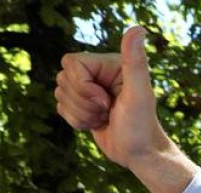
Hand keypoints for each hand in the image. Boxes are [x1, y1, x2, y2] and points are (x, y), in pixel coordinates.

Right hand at [55, 26, 170, 171]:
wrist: (140, 155)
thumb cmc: (141, 126)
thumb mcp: (139, 94)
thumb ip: (136, 62)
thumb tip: (138, 29)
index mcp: (110, 63)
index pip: (71, 63)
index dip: (83, 86)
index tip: (106, 101)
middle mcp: (98, 73)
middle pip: (62, 79)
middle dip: (83, 102)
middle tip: (108, 111)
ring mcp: (89, 89)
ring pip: (59, 94)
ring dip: (81, 114)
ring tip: (105, 118)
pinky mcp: (82, 104)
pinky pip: (60, 108)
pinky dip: (77, 121)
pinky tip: (97, 124)